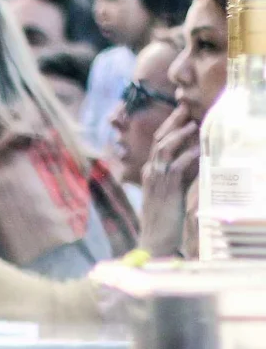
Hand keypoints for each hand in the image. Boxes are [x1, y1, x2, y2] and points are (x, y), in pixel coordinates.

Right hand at [139, 107, 200, 256]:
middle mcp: (150, 172)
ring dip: (179, 136)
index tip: (181, 113)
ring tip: (192, 125)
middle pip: (159, 141)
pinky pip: (176, 168)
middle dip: (172, 123)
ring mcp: (156, 180)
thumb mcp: (171, 192)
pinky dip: (187, 157)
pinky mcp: (165, 189)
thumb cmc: (164, 218)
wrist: (154, 239)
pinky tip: (198, 150)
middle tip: (184, 108)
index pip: (158, 143)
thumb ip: (180, 174)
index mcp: (150, 172)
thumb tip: (194, 157)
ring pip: (164, 150)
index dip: (169, 126)